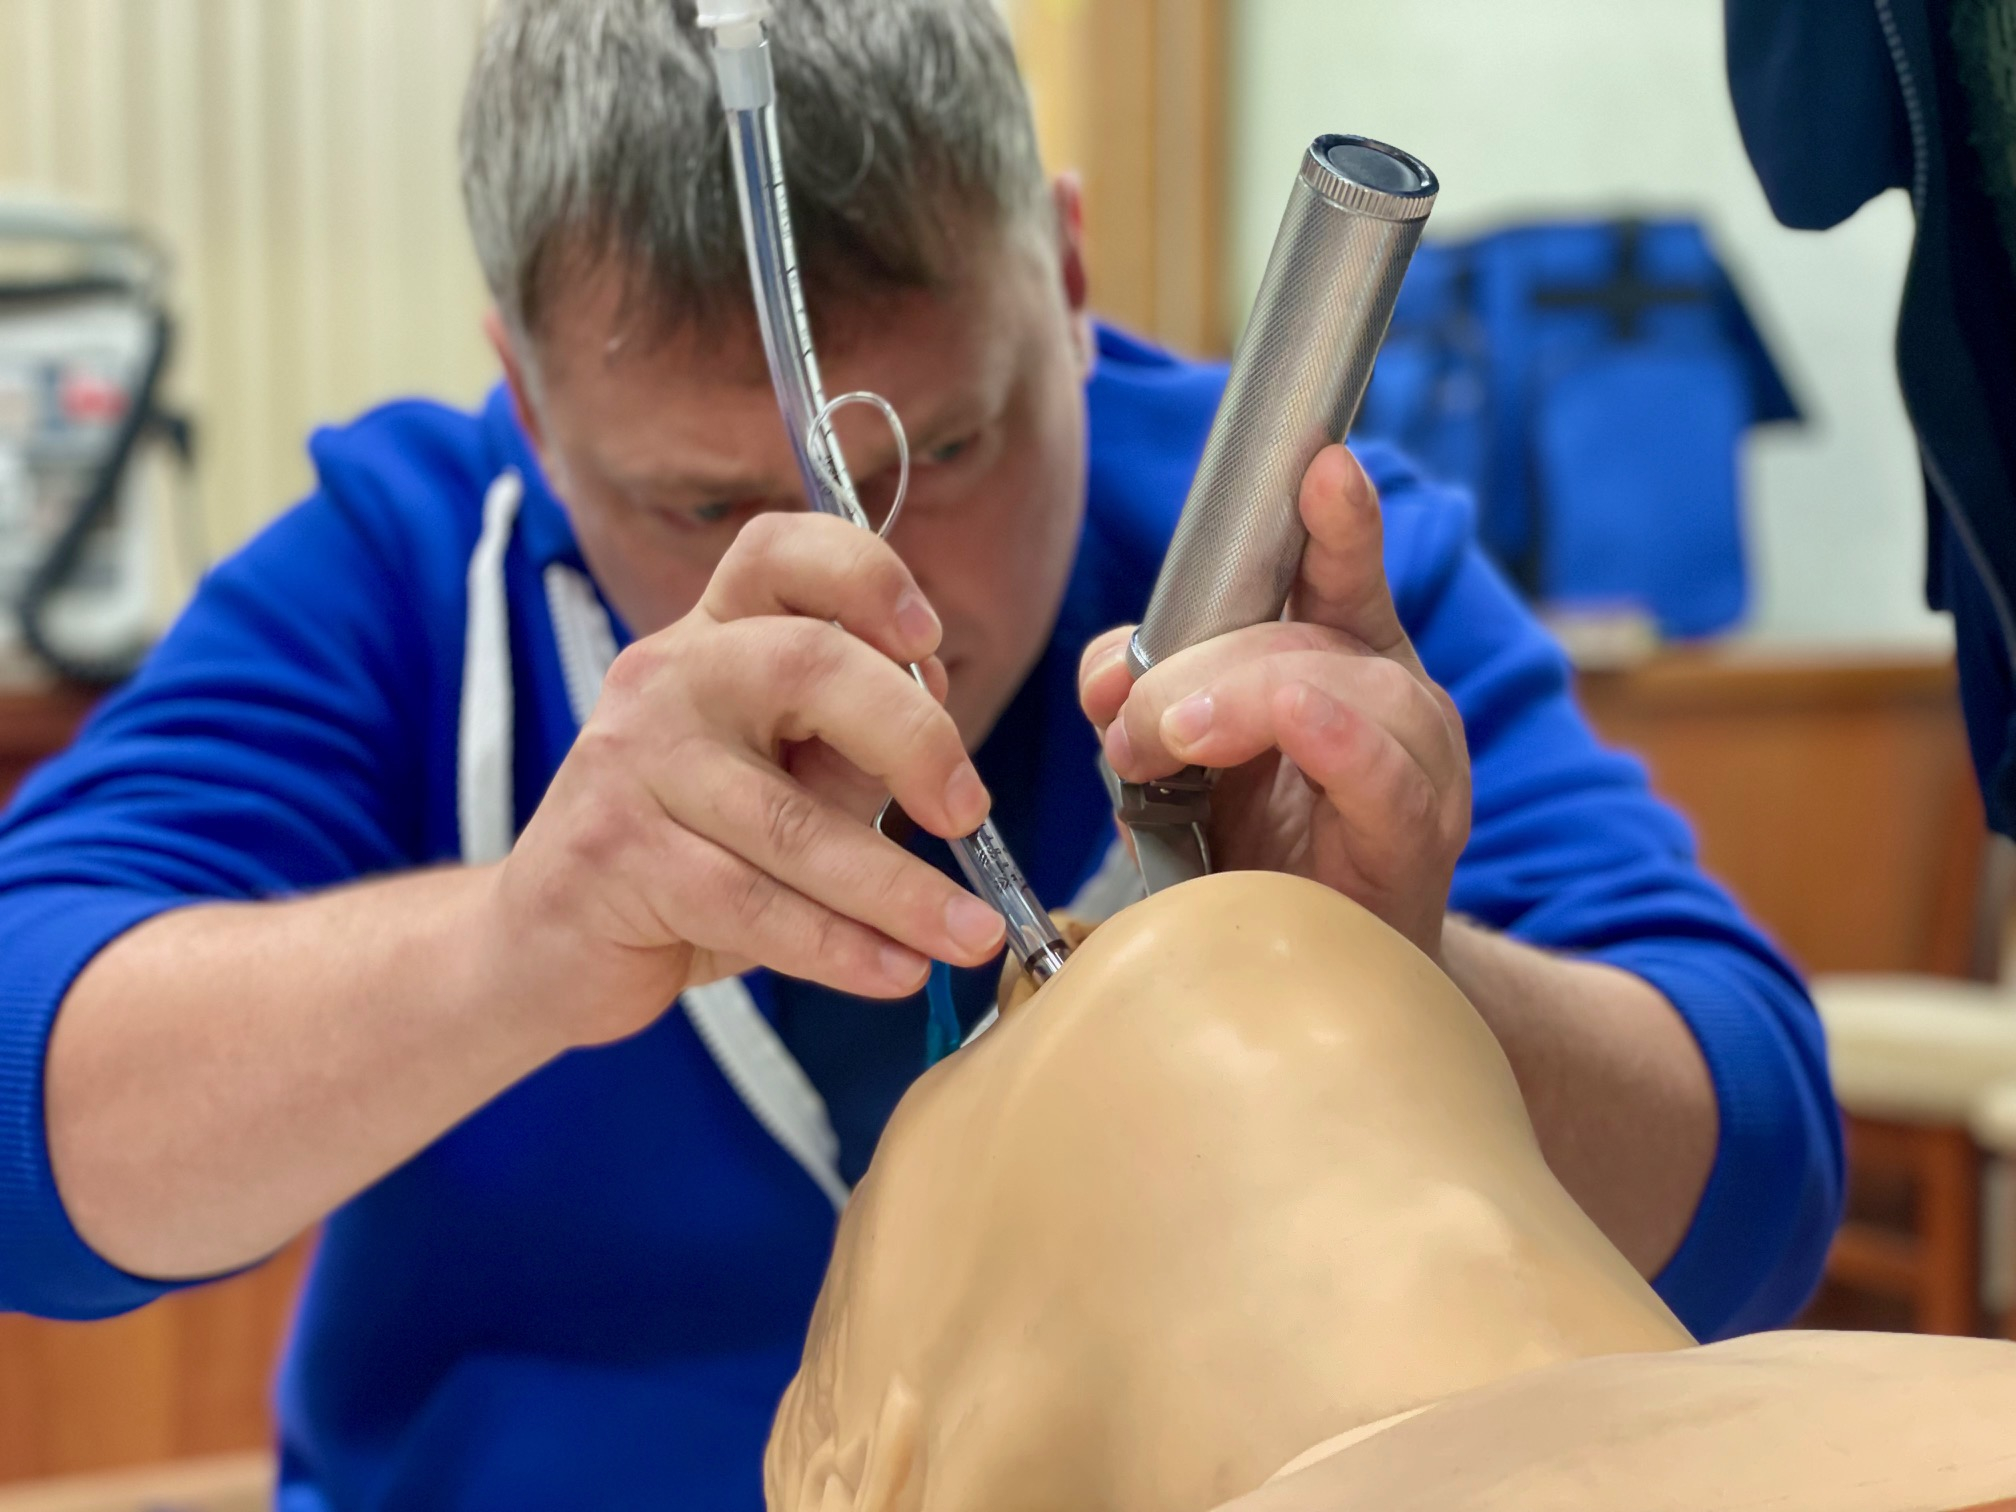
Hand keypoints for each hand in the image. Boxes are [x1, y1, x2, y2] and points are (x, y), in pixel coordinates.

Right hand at [488, 512, 1007, 1045]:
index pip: (780, 554)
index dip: (865, 576)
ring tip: (971, 935)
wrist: (548, 939)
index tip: (930, 641)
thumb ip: (855, 749)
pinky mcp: (614, 854)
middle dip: (912, 738)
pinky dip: (839, 949)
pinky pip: (751, 903)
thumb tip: (944, 736)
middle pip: (806, 664)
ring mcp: (631, 761)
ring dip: (900, 889)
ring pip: (791, 821)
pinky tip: (896, 973)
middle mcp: (667, 676)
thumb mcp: (786, 783)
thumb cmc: (693, 851)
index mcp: (715, 636)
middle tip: (970, 812)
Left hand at [1080, 446, 1469, 959]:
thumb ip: (1148, 696)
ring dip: (1241, 700)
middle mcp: (1396, 702)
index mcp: (1345, 663)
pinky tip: (1300, 719)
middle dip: (1204, 665)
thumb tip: (1107, 668)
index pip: (1340, 575)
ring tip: (1170, 743)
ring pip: (1346, 688)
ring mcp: (1419, 772)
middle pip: (1310, 637)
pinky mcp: (1415, 847)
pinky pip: (1385, 777)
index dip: (1335, 521)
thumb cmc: (1256, 865)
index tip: (1320, 463)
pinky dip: (1337, 739)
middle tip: (1131, 728)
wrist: (1319, 989)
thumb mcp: (1185, 765)